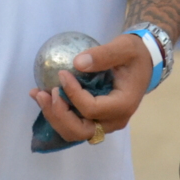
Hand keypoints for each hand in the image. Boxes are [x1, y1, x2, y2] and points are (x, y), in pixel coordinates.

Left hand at [29, 33, 153, 143]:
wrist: (142, 63)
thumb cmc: (134, 55)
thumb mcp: (124, 48)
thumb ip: (104, 55)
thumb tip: (77, 63)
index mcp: (123, 105)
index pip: (92, 109)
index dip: (73, 94)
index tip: (62, 74)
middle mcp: (114, 120)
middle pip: (80, 130)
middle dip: (58, 114)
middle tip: (44, 93)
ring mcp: (104, 123)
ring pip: (74, 131)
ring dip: (53, 116)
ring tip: (38, 94)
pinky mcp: (94, 119)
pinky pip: (73, 123)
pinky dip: (56, 113)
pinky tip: (42, 95)